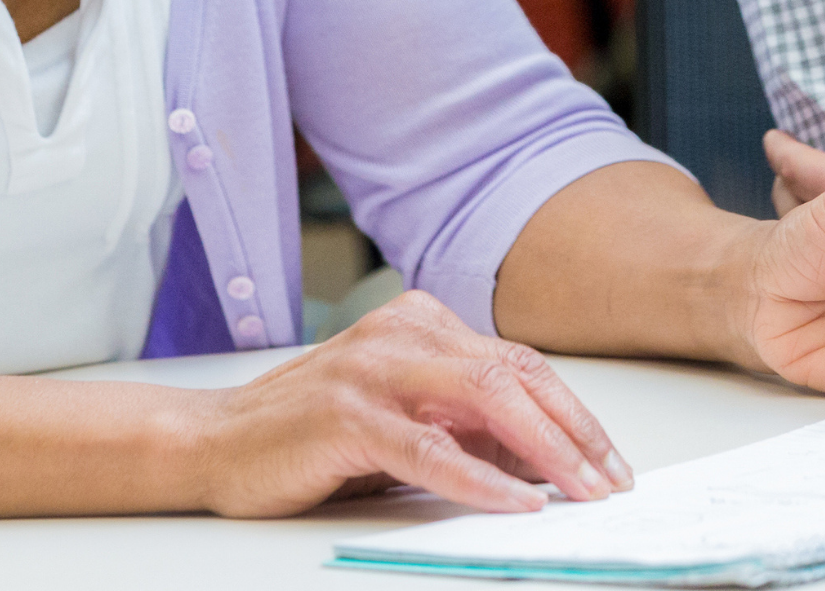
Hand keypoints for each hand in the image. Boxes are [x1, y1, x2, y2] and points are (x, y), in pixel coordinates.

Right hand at [199, 289, 633, 516]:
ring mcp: (373, 368)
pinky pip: (427, 447)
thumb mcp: (402, 419)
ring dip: (542, 450)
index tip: (608, 461)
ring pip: (482, 398)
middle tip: (609, 482)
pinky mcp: (345, 414)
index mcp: (422, 323)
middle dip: (572, 431)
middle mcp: (403, 333)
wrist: (215, 441)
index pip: (517, 363)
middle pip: (512, 373)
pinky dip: (478, 477)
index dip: (572, 413)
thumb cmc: (310, 434)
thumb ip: (464, 424)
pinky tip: (512, 501)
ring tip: (578, 492)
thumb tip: (544, 459)